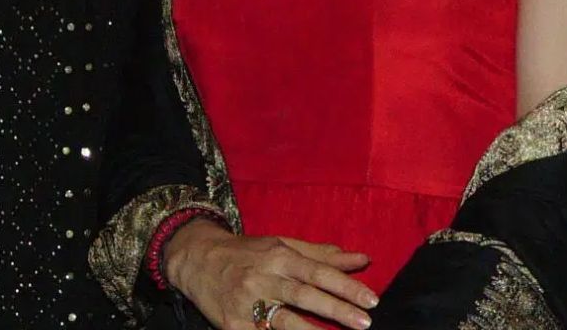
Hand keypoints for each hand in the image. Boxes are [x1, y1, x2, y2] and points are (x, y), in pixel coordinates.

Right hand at [162, 218, 377, 329]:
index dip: (345, 286)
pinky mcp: (233, 326)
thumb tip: (363, 259)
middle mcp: (263, 278)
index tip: (371, 299)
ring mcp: (247, 304)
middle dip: (336, 309)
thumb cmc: (246, 253)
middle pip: (304, 295)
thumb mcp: (281, 245)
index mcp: (278, 256)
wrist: (195, 260)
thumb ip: (322, 255)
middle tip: (364, 321)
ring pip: (284, 321)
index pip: (318, 271)